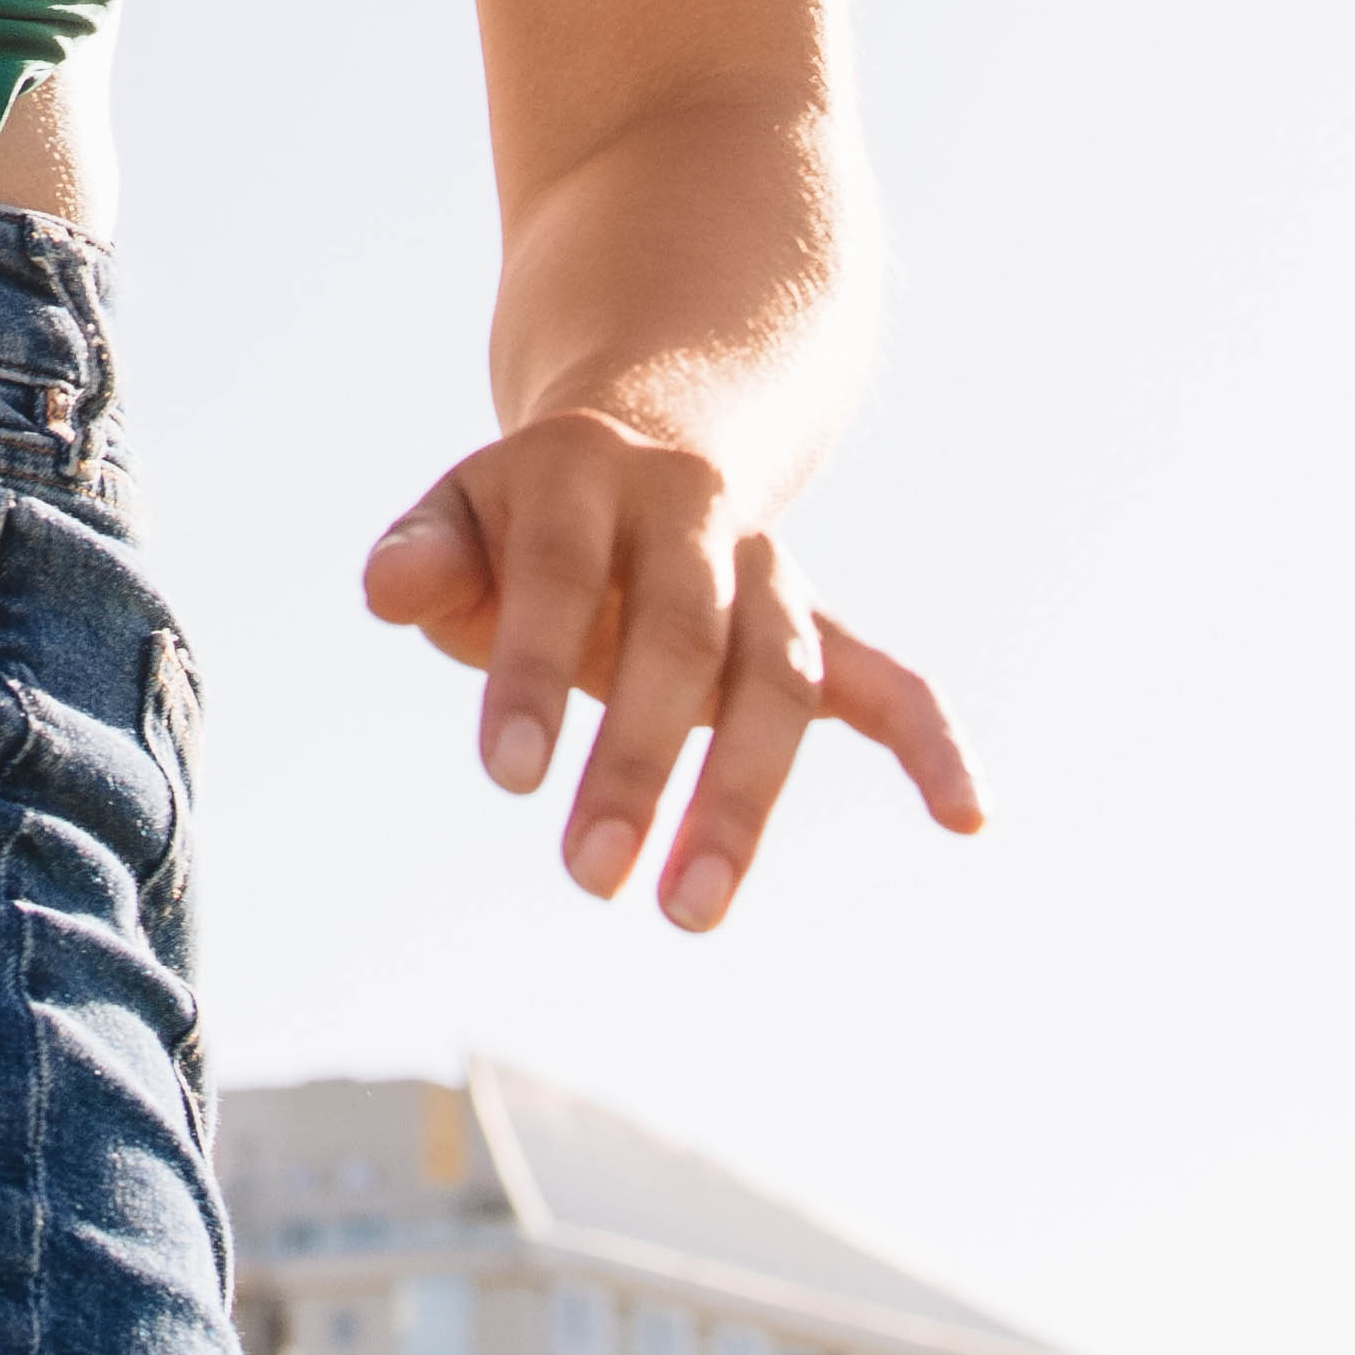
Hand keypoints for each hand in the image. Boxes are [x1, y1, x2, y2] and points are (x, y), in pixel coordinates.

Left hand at [358, 408, 980, 926]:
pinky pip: (892, 683)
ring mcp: (766, 570)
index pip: (561, 576)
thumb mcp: (460, 516)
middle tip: (587, 878)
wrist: (641, 442)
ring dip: (743, 797)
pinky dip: (935, 746)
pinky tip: (969, 822)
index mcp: (585, 475)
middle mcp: (692, 514)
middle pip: (681, 641)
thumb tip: (386, 591)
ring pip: (778, 682)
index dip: (534, 669)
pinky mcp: (818, 624)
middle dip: (640, 761)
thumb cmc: (521, 520)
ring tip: (687, 912)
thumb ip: (425, 555)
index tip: (509, 778)